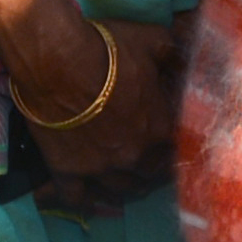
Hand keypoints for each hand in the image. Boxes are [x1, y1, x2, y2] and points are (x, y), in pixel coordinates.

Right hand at [5, 2, 181, 210]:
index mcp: (159, 129)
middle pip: (151, 175)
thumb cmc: (107, 49)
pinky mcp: (67, 171)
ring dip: (127, 188)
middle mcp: (134, 156)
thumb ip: (174, 55)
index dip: (176, 147)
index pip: (178, 149)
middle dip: (154, 171)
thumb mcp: (152, 41)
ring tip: (128, 183)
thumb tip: (185, 60)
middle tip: (152, 166)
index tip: (172, 143)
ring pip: (120, 190)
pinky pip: (77, 198)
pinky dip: (84, 200)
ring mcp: (100, 168)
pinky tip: (89, 198)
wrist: (55, 59)